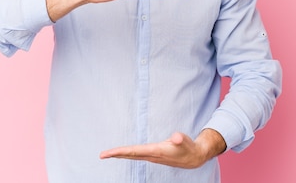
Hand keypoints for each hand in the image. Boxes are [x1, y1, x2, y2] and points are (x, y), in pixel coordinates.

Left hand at [99, 129, 225, 168]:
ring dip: (120, 155)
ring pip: (133, 156)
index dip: (120, 152)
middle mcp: (151, 156)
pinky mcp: (154, 155)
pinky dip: (128, 154)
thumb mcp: (185, 141)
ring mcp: (152, 157)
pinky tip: (123, 153)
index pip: (134, 151)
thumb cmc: (188, 147)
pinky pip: (137, 155)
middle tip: (101, 155)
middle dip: (115, 155)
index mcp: (156, 151)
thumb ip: (180, 139)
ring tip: (108, 154)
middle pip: (130, 155)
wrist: (194, 158)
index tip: (108, 153)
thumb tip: (177, 137)